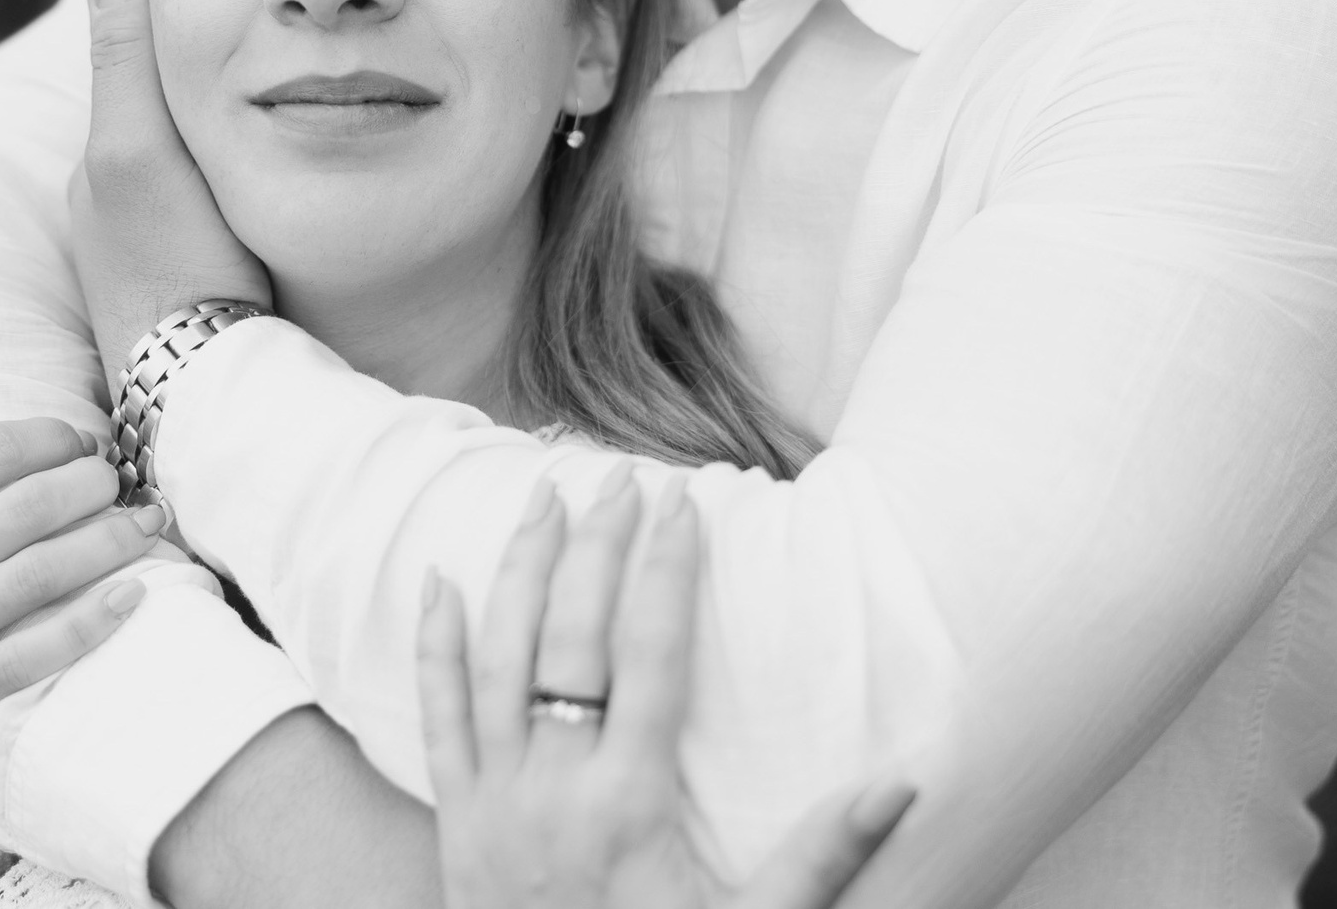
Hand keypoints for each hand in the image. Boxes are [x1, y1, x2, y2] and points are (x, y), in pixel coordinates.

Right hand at [0, 324, 165, 817]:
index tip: (79, 437)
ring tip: (148, 520)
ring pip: (44, 574)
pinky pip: (32, 658)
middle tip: (120, 476)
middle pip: (31, 508)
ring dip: (111, 541)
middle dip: (93, 481)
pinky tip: (133, 596)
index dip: (49, 437)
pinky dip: (89, 625)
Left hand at [69, 0, 272, 389]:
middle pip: (169, 118)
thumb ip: (124, 61)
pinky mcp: (196, 285)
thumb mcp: (140, 149)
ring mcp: (153, 251)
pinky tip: (282, 190)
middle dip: (212, 88)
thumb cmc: (177, 263)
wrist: (210, 384)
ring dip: (234, 138)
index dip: (184, 34)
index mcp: (100, 164)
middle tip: (277, 57)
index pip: (141, 72)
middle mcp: (114, 207)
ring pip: (196, 166)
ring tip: (292, 116)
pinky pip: (216, 212)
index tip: (234, 0)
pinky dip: (243, 187)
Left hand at [417, 470, 913, 908]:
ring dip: (521, 571)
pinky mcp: (455, 822)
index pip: (648, 656)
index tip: (677, 505)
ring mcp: (494, 801)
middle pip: (571, 638)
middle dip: (595, 549)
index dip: (663, 572)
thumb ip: (824, 857)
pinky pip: (434, 717)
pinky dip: (435, 645)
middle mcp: (553, 788)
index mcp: (629, 802)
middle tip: (618, 480)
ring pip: (498, 658)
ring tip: (541, 499)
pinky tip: (438, 582)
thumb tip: (901, 783)